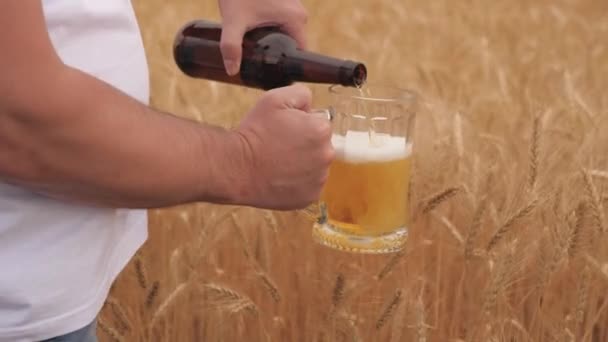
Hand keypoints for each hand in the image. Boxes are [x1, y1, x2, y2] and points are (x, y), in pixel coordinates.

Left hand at [217, 0, 307, 74]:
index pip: (299, 53)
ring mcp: (293, 6)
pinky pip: (283, 23)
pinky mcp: (285, 2)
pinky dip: (272, 31)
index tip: (271, 74)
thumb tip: (232, 71)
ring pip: (287, 34)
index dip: (286, 66)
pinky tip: (258, 37)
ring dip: (274, 43)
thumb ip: (231, 46)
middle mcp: (299, 13)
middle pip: (292, 44)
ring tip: (256, 53)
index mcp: (296, 20)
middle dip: (277, 55)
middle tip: (259, 66)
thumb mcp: (233, 20)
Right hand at [233, 84, 333, 209]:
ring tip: (278, 162)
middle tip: (280, 146)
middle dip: (305, 144)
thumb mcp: (275, 99)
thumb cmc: (254, 132)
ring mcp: (319, 179)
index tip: (284, 130)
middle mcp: (326, 156)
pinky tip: (281, 177)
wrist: (236, 167)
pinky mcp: (309, 197)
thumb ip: (301, 94)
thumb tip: (311, 105)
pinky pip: (309, 186)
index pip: (320, 123)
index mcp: (321, 130)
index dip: (301, 124)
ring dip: (303, 164)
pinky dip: (298, 183)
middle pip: (321, 146)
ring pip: (316, 167)